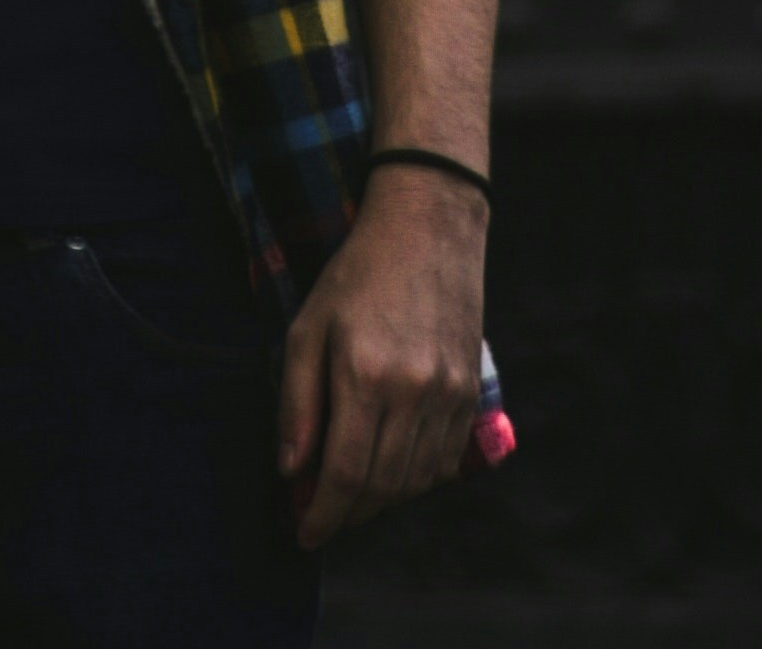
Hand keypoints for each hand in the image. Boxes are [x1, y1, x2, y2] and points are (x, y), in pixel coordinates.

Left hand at [276, 165, 487, 548]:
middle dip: (348, 515)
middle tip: (324, 517)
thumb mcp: (309, 326)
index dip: (323, 515)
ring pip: (416, 482)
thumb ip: (296, 403)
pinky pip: (445, 462)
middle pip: (382, 488)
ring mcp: (448, 394)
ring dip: (382, 502)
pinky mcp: (471, 391)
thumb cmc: (358, 274)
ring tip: (354, 494)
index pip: (345, 475)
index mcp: (365, 374)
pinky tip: (393, 469)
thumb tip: (290, 471)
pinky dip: (417, 480)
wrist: (428, 227)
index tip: (305, 534)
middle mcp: (413, 391)